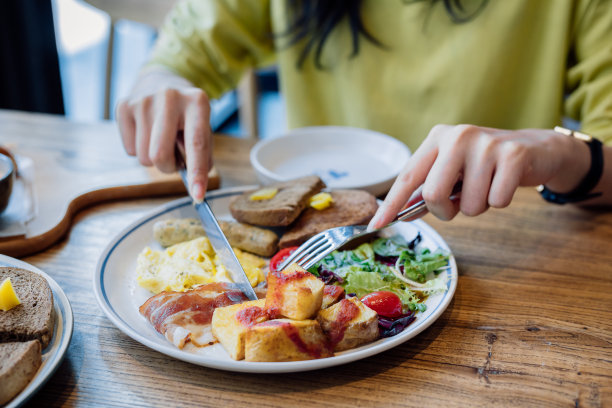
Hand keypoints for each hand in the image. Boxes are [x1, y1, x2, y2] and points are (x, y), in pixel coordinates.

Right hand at [116, 67, 212, 201]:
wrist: (161, 81)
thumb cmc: (186, 114)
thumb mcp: (203, 128)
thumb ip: (202, 154)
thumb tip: (194, 184)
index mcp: (197, 102)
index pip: (196, 144)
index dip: (197, 174)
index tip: (198, 196)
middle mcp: (170, 97)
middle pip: (160, 155)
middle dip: (167, 167)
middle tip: (174, 158)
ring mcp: (144, 100)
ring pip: (144, 157)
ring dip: (154, 158)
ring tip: (161, 139)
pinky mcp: (124, 106)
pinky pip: (129, 150)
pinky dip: (138, 149)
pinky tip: (146, 132)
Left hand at [369, 124, 590, 226]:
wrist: (535, 149)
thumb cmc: (485, 165)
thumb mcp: (452, 172)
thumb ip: (428, 191)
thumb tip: (403, 214)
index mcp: (437, 138)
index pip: (408, 176)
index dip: (391, 204)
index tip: (375, 225)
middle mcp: (458, 136)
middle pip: (433, 194)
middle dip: (445, 211)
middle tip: (458, 205)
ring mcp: (486, 143)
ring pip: (468, 204)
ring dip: (478, 206)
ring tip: (487, 186)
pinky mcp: (513, 154)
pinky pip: (496, 201)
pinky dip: (500, 202)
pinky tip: (505, 183)